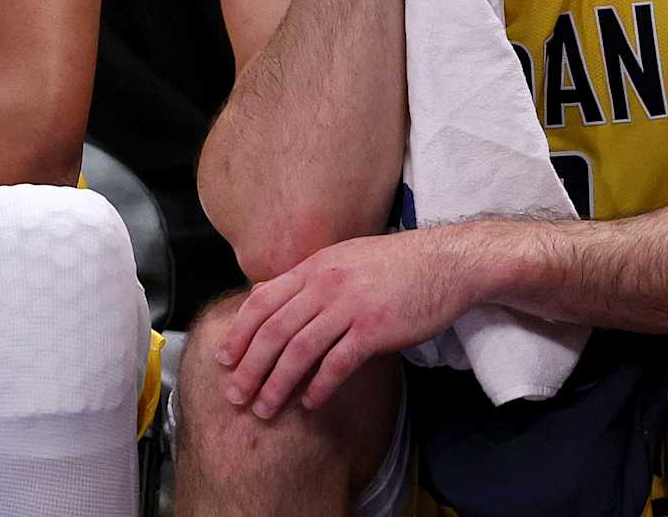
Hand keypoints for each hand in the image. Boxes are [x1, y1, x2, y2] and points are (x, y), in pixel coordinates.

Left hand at [216, 231, 474, 418]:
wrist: (444, 262)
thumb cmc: (394, 264)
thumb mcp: (343, 259)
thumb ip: (310, 279)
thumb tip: (271, 298)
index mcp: (314, 267)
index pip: (261, 301)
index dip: (238, 332)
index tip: (223, 359)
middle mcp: (325, 284)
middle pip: (273, 331)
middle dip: (250, 367)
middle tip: (235, 395)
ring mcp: (349, 306)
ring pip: (299, 350)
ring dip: (277, 384)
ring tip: (265, 408)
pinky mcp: (374, 329)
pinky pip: (338, 363)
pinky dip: (319, 386)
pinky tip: (309, 403)